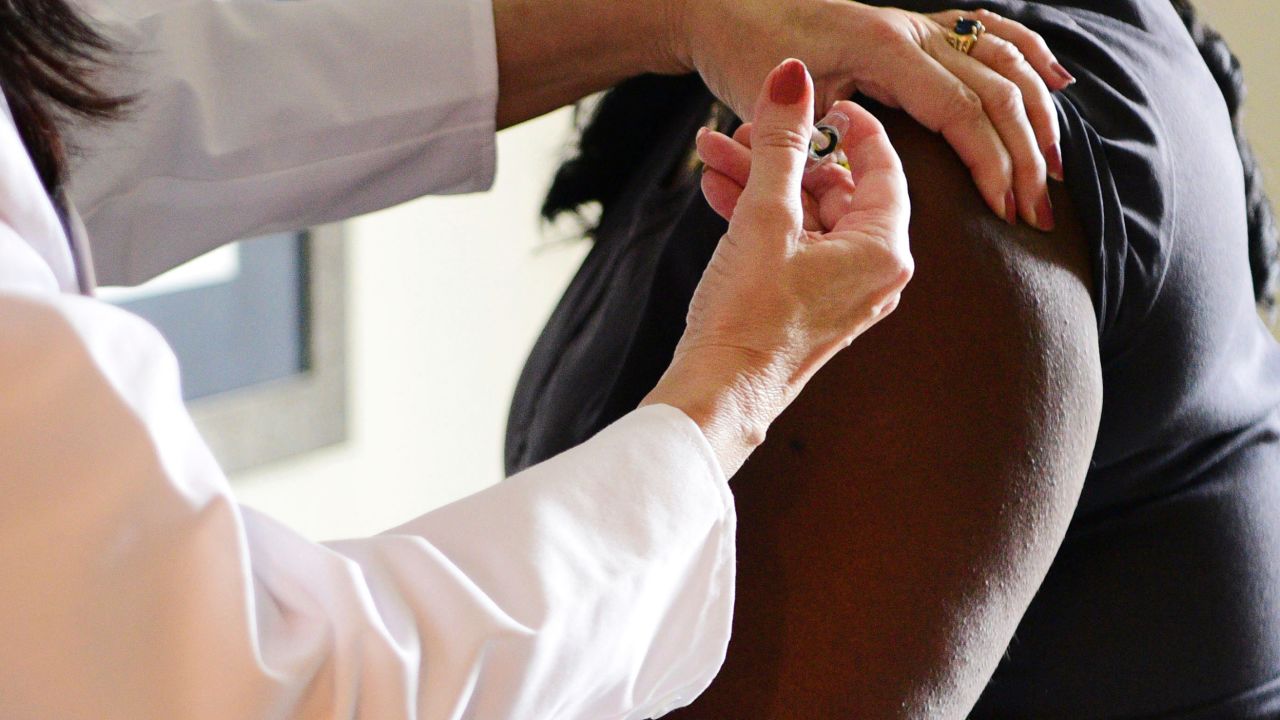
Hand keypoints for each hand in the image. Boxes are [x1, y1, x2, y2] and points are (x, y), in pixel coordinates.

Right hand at [643, 59, 911, 474]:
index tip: (817, 100)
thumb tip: (793, 80)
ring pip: (806, 217)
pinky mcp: (808, 308)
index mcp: (883, 251)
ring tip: (711, 157)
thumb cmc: (749, 317)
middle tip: (743, 129)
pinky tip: (717, 193)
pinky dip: (759, 219)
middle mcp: (874, 274)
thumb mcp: (764, 216)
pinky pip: (792, 246)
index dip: (848, 126)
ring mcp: (841, 294)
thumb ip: (780, 143)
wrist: (718, 395)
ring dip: (760, 183)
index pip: (883, 165)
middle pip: (836, 190)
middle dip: (783, 156)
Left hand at [665, 1, 1068, 229]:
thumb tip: (865, 178)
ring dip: (1037, 113)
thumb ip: (823, 140)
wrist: (727, 11)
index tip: (1006, 210)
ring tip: (1055, 166)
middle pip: (996, 90)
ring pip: (1004, 58)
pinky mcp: (913, 25)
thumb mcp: (778, 109)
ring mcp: (915, 22)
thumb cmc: (744, 60)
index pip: (961, 112)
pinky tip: (1058, 81)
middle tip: (1037, 210)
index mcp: (882, 49)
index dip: (991, 164)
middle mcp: (909, 29)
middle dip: (1025, 154)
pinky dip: (1028, 54)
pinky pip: (986, 32)